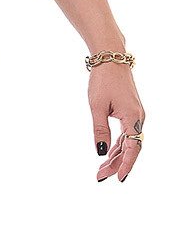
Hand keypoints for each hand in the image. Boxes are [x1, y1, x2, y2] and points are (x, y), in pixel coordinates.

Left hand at [88, 61, 144, 182]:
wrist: (111, 57)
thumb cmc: (103, 79)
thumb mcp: (97, 106)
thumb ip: (100, 130)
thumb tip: (100, 151)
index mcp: (132, 117)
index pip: (132, 148)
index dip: (126, 165)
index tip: (119, 178)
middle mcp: (138, 118)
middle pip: (130, 148)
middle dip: (116, 163)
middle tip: (100, 176)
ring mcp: (135, 115)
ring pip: (128, 141)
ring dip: (116, 155)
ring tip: (102, 169)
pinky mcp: (130, 111)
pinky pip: (126, 133)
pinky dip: (118, 144)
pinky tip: (108, 152)